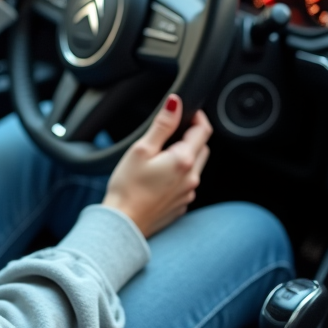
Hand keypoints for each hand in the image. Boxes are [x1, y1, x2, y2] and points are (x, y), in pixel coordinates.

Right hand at [101, 95, 211, 237]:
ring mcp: (187, 194)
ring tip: (161, 155)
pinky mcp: (180, 205)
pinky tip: (158, 176)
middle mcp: (191, 178)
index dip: (197, 116)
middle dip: (192, 135)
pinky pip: (186, 183)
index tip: (186, 110)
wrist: (123, 224)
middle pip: (202, 148)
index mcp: (184, 160)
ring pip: (195, 166)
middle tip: (172, 131)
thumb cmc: (127, 188)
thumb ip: (162, 125)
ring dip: (186, 155)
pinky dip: (179, 174)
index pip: (203, 130)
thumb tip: (175, 103)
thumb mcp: (142, 149)